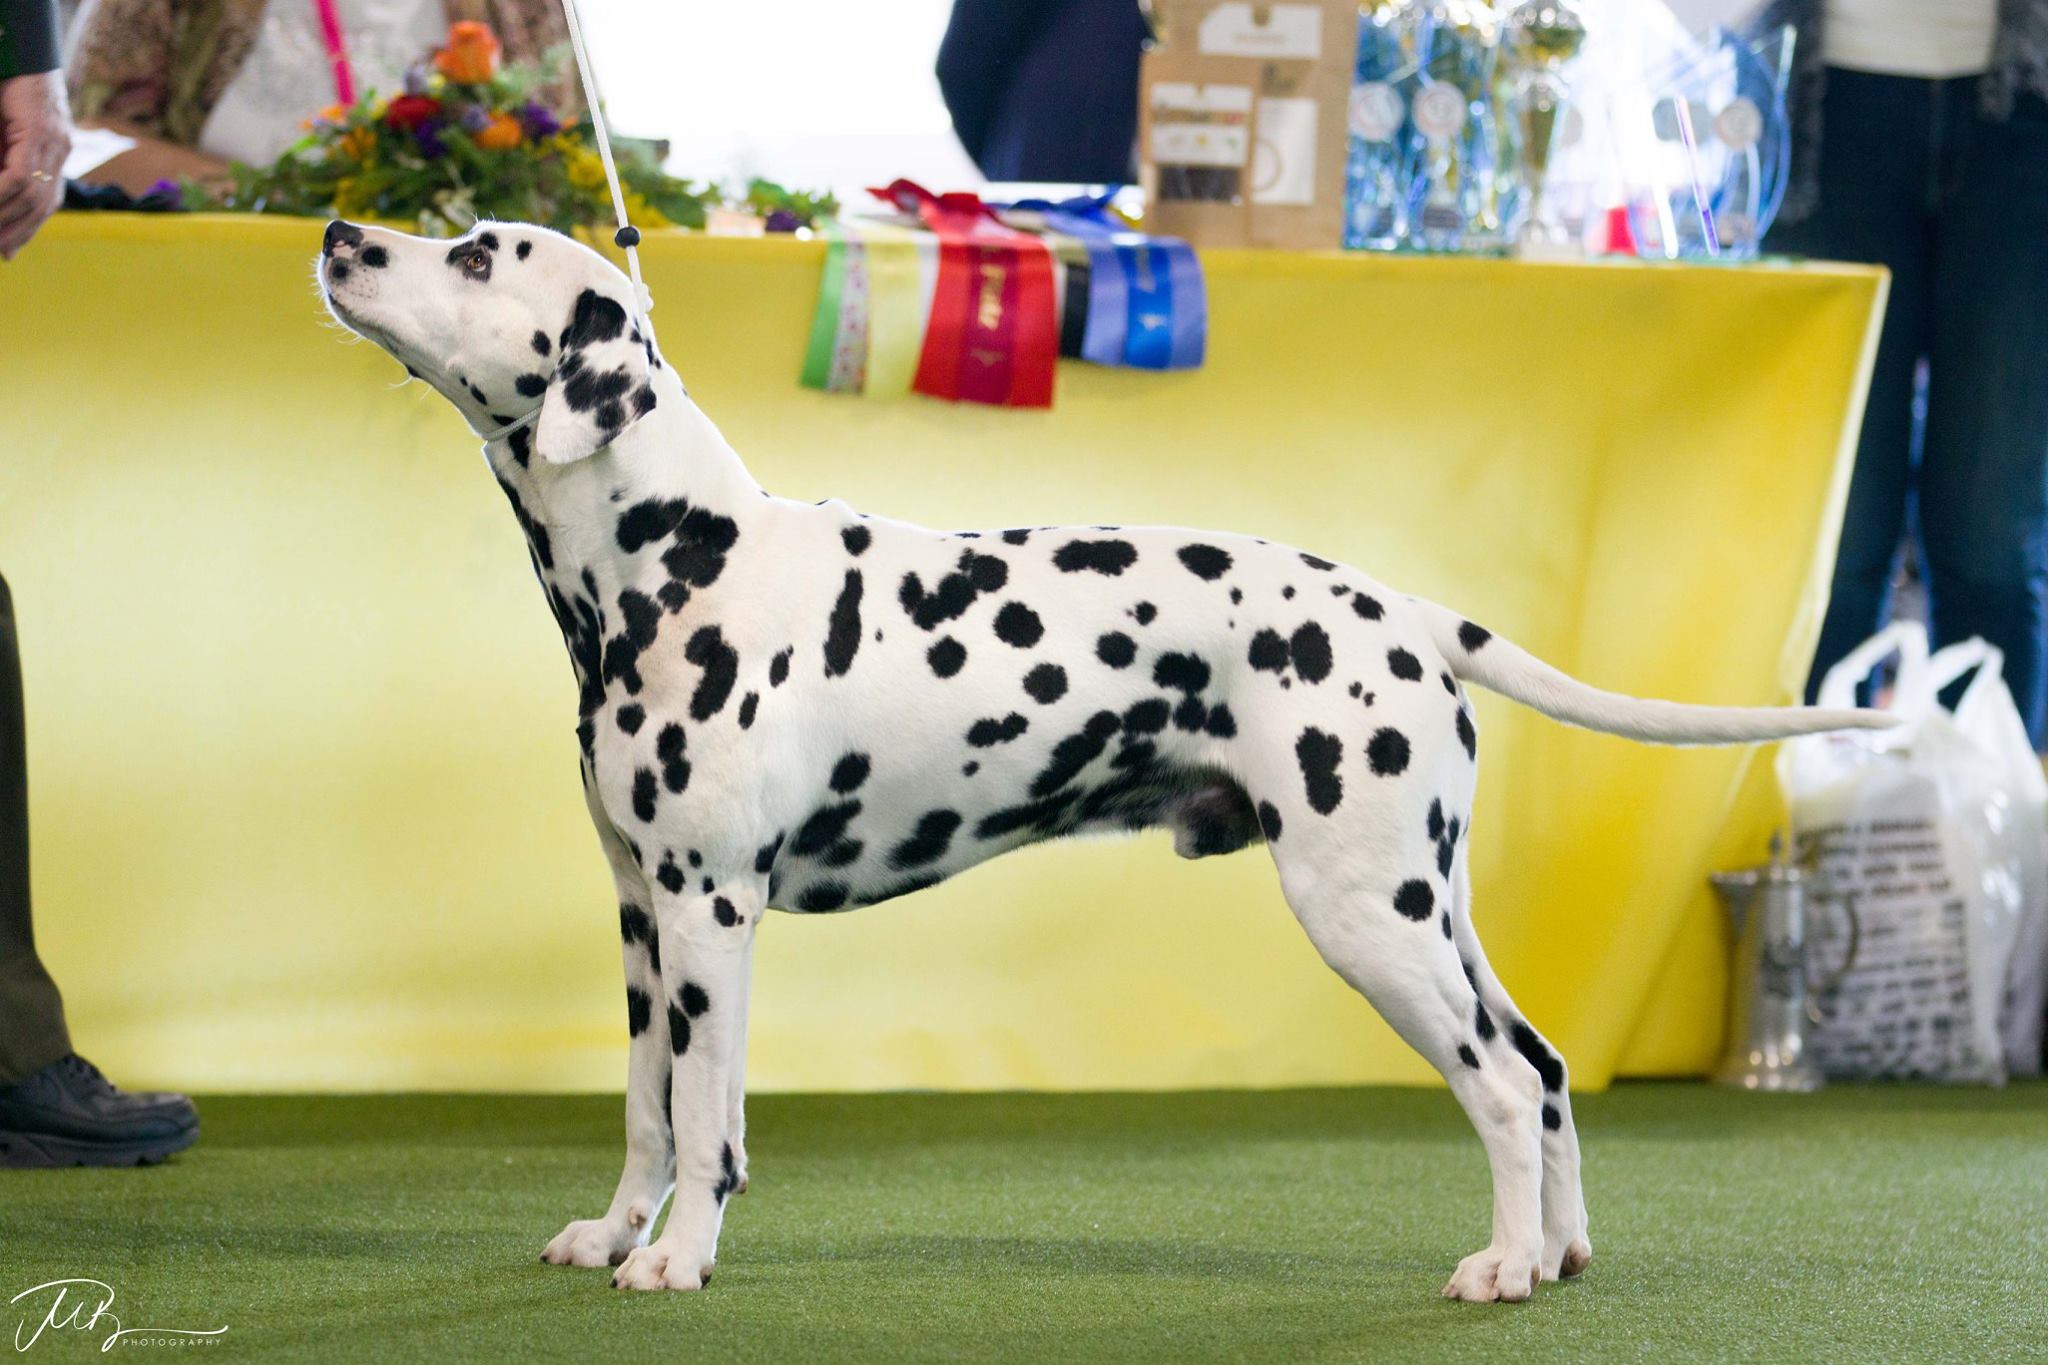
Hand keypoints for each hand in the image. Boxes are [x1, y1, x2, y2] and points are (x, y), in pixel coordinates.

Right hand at [0, 70, 71, 261]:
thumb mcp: (6, 134)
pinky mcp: (41, 133)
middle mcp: (61, 154)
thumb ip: (5, 161)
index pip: (47, 205)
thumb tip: (5, 191)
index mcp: (57, 157)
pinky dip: (3, 193)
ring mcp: (55, 144)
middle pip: (41, 207)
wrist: (25, 57)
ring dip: (7, 218)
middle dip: (18, 233)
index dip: (29, 230)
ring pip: (31, 195)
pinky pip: (20, 175)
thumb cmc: (11, 92)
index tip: (9, 252)